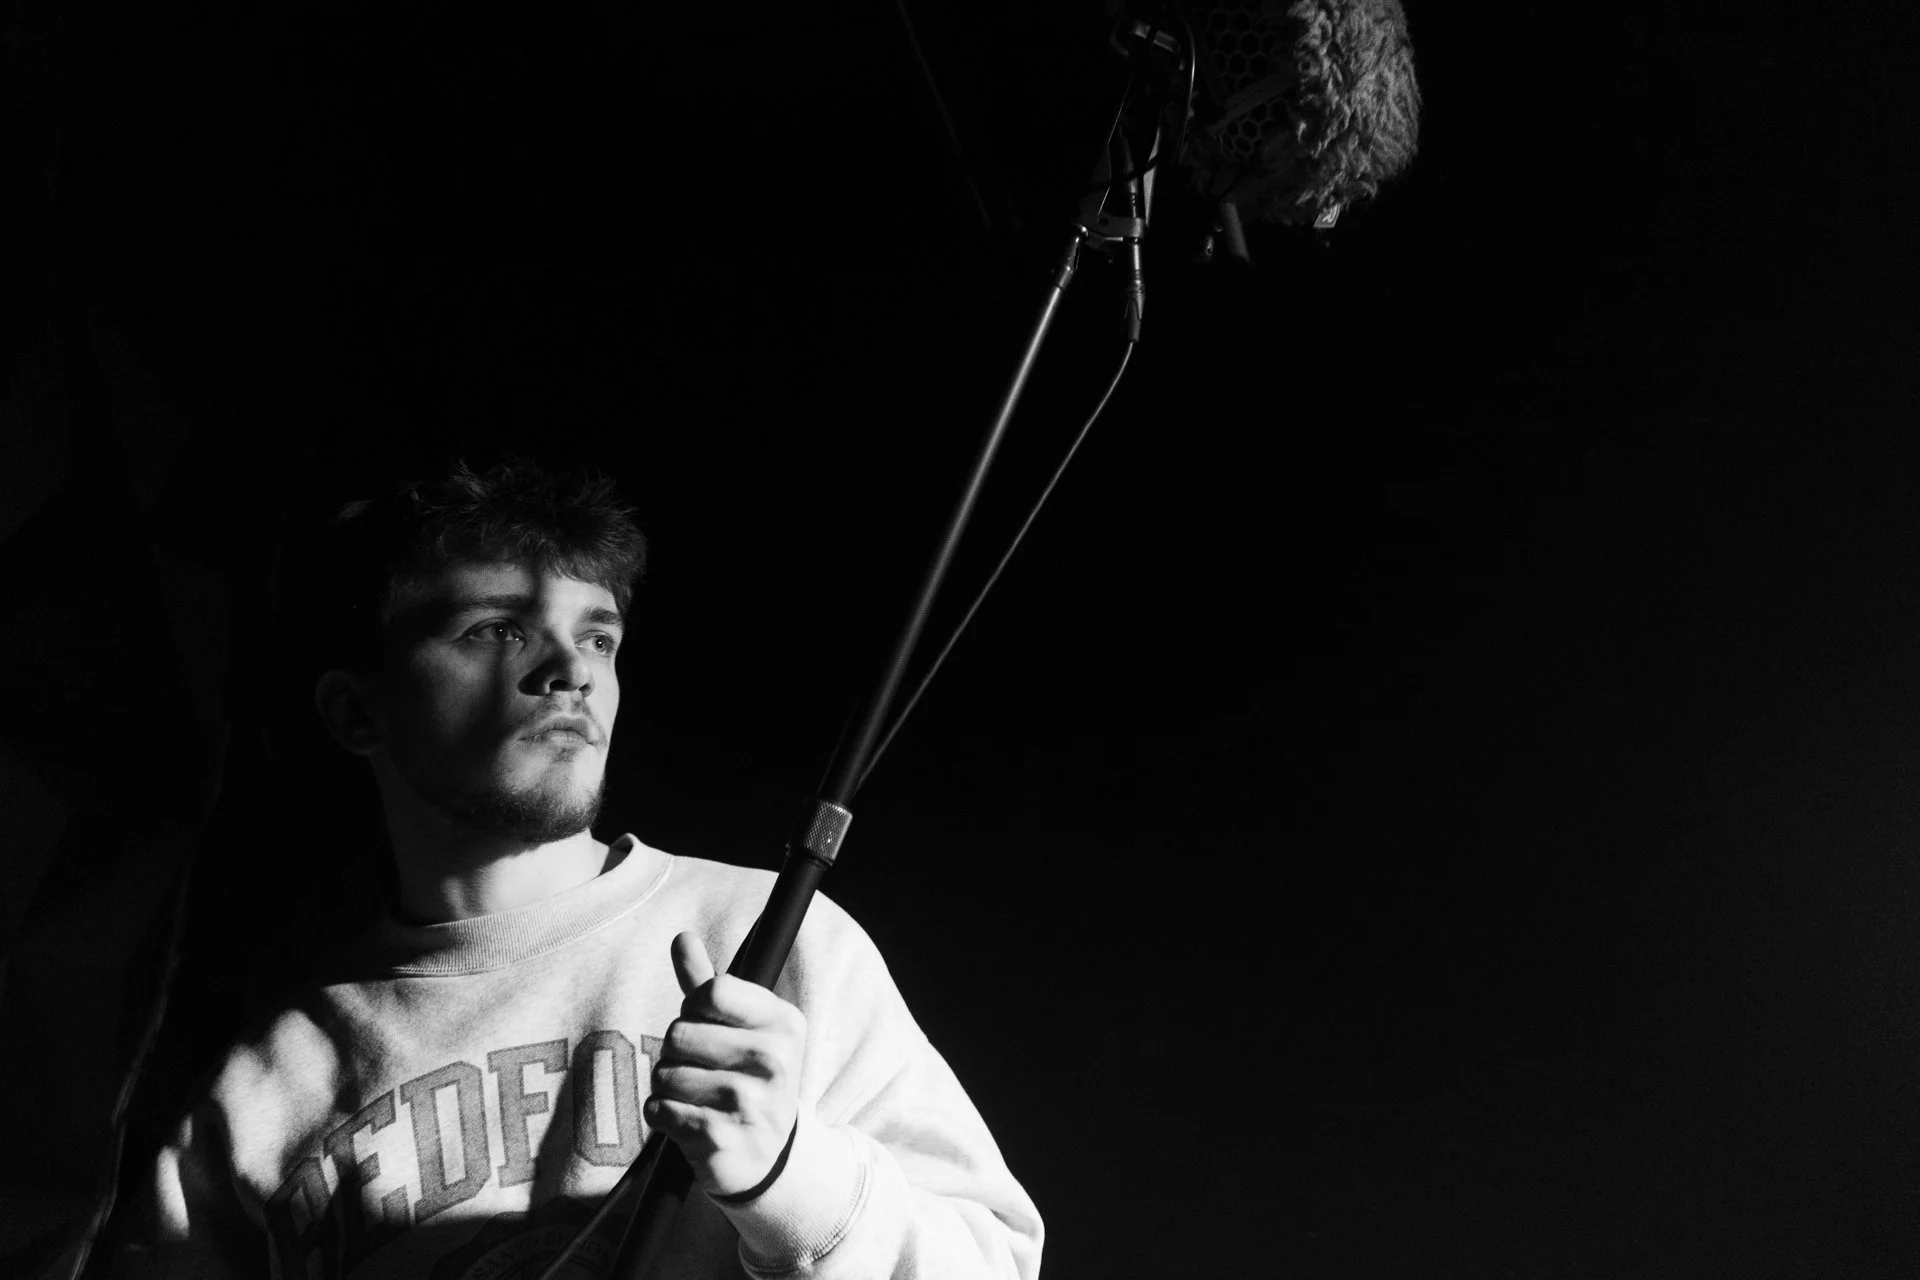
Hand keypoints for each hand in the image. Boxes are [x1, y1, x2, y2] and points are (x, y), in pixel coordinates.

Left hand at [644, 932, 806, 1197]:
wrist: (769, 1156)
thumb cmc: (749, 1079)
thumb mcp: (742, 1028)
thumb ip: (708, 983)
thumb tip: (682, 937)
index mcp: (783, 1023)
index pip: (710, 992)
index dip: (693, 1009)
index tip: (707, 1027)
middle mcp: (774, 1061)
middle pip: (678, 1033)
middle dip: (675, 1053)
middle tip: (700, 1070)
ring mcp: (749, 1103)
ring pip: (664, 1073)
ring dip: (667, 1086)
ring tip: (696, 1098)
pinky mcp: (720, 1138)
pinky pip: (658, 1109)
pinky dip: (662, 1115)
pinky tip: (688, 1121)